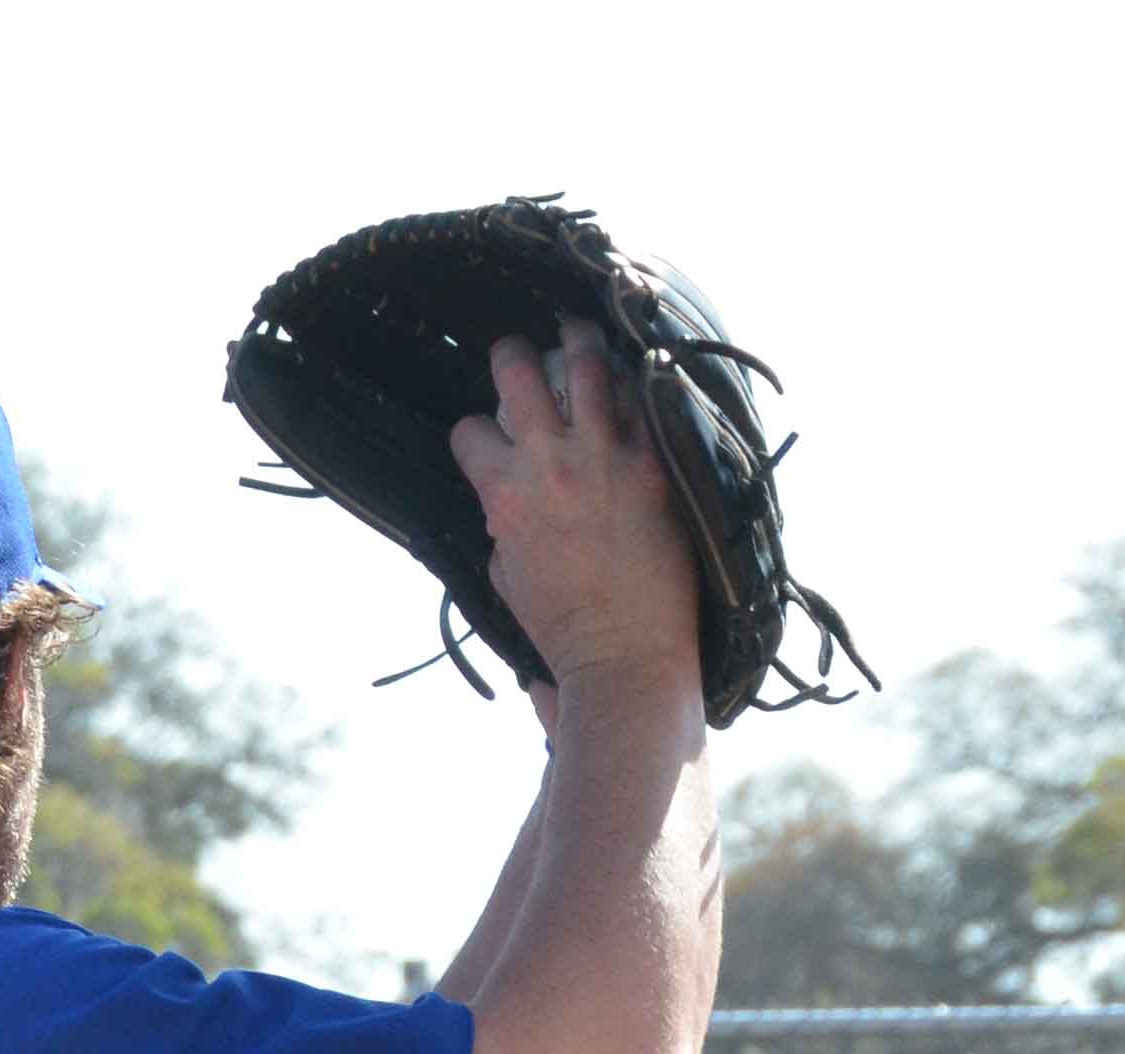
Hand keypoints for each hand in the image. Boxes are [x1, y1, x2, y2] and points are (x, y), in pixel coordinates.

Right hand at [447, 319, 696, 701]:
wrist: (623, 652)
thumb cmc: (561, 627)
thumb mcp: (505, 578)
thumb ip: (501, 528)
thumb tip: (506, 505)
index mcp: (504, 494)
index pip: (470, 431)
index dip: (473, 433)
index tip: (483, 440)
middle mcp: (550, 462)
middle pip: (517, 373)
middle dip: (510, 355)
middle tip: (516, 351)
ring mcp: (606, 456)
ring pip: (586, 365)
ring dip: (577, 340)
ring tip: (577, 330)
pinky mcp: (654, 465)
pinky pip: (644, 401)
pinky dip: (635, 384)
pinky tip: (634, 375)